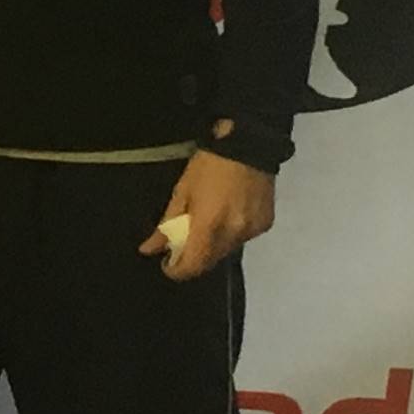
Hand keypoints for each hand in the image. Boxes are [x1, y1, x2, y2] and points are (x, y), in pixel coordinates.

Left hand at [148, 141, 273, 278]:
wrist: (248, 143)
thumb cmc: (209, 164)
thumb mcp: (182, 191)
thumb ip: (167, 224)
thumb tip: (148, 249)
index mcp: (210, 226)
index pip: (193, 265)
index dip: (177, 270)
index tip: (167, 263)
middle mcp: (234, 234)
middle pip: (210, 261)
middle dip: (194, 259)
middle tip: (181, 245)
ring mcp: (252, 230)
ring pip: (227, 251)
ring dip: (212, 247)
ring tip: (204, 227)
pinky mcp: (265, 223)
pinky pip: (243, 238)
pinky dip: (230, 234)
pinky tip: (226, 218)